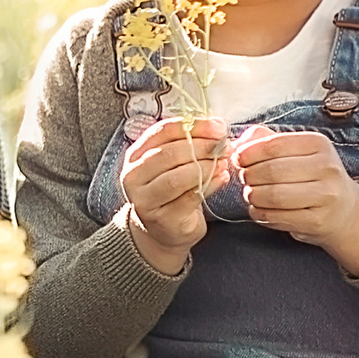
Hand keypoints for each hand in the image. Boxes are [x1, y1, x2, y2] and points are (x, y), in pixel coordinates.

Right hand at [117, 116, 229, 273]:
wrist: (162, 231)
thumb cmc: (170, 191)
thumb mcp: (171, 164)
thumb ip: (187, 143)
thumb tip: (216, 126)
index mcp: (135, 155)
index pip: (163, 132)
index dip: (193, 126)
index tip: (218, 127)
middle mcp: (134, 176)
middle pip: (169, 154)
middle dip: (202, 147)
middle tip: (224, 146)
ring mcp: (145, 200)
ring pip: (177, 178)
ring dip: (206, 166)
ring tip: (224, 161)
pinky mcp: (163, 219)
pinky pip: (190, 197)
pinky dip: (211, 184)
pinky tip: (223, 177)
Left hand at [232, 125, 358, 273]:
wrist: (344, 210)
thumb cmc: (312, 175)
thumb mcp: (295, 150)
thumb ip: (265, 140)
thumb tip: (237, 143)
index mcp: (318, 144)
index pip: (273, 145)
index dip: (248, 153)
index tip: (238, 159)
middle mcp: (327, 168)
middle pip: (271, 171)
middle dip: (249, 176)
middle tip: (245, 179)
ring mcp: (326, 196)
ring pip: (273, 196)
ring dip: (253, 196)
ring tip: (252, 194)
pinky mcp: (318, 221)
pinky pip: (277, 217)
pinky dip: (260, 213)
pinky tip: (260, 209)